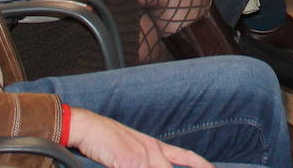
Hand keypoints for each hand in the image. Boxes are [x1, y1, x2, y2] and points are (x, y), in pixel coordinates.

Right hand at [69, 109, 212, 167]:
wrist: (90, 128)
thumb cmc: (109, 140)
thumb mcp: (134, 149)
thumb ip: (147, 160)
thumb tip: (152, 165)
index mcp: (156, 146)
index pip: (186, 157)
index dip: (202, 164)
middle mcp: (153, 151)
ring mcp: (142, 157)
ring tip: (137, 165)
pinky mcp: (128, 162)